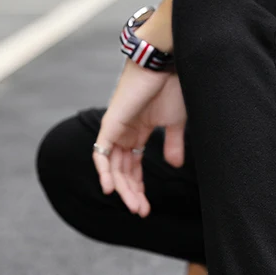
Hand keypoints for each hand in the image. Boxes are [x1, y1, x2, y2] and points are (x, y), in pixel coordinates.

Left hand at [93, 60, 186, 217]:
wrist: (167, 63)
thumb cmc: (173, 86)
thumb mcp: (175, 123)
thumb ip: (173, 144)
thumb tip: (174, 165)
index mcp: (138, 133)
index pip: (133, 168)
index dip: (138, 188)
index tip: (146, 207)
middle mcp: (124, 133)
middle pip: (122, 171)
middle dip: (132, 193)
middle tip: (140, 211)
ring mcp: (116, 129)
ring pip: (112, 167)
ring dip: (122, 188)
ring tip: (133, 206)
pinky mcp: (111, 124)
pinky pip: (100, 153)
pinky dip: (103, 171)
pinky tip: (111, 189)